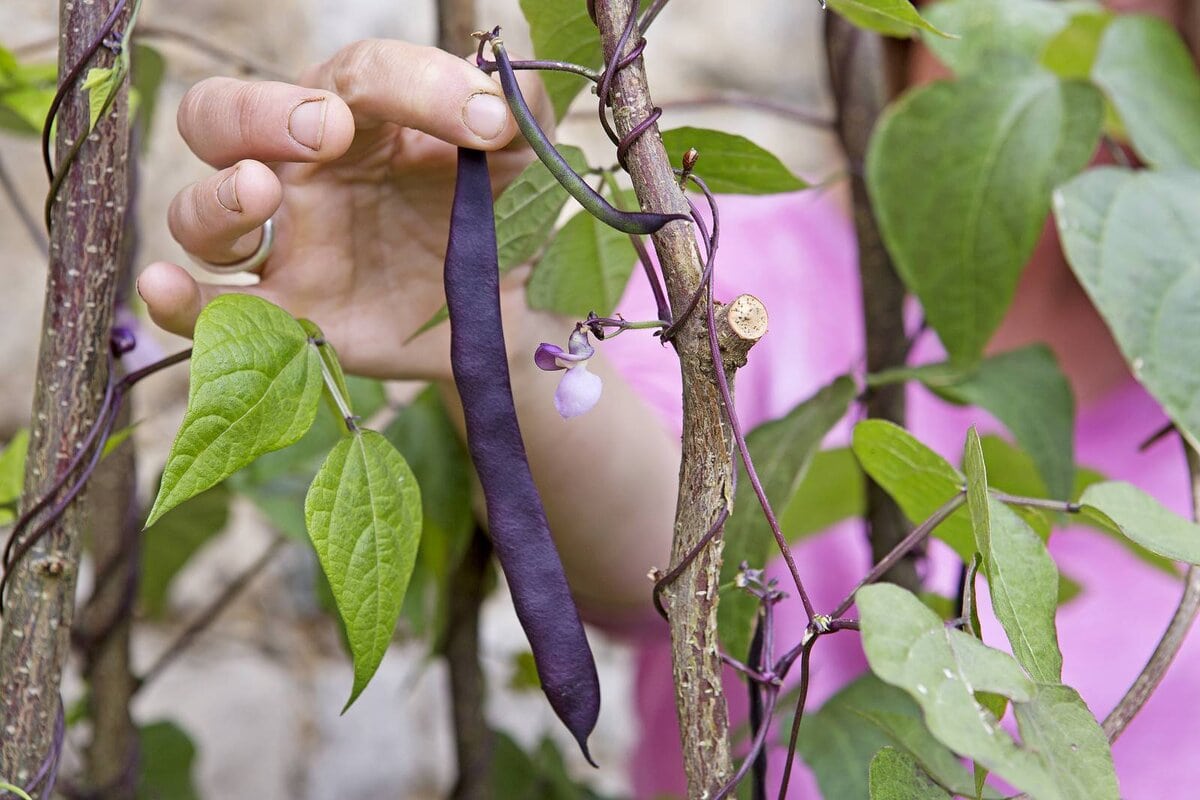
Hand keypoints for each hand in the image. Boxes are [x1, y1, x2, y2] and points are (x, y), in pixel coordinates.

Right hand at [136, 39, 549, 381]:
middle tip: (324, 129)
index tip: (485, 122)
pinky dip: (175, 300)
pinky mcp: (287, 316)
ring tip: (260, 194)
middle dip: (258, 113)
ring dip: (216, 200)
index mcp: (356, 117)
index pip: (355, 76)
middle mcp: (300, 173)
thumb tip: (504, 95)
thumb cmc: (490, 213)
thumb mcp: (517, 155)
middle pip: (222, 118)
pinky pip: (208, 309)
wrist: (498, 308)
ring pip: (199, 212)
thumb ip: (514, 111)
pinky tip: (166, 287)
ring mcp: (284, 246)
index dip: (414, 85)